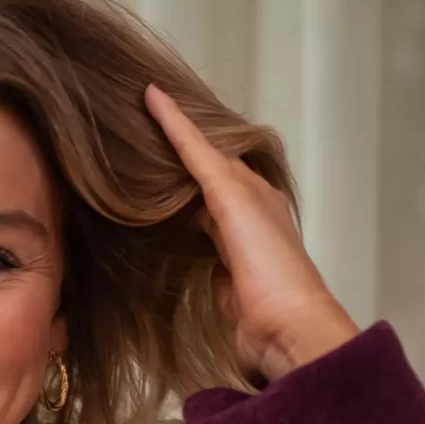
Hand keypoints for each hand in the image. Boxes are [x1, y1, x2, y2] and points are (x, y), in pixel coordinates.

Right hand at [143, 85, 360, 382]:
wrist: (286, 329)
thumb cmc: (268, 262)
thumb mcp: (235, 199)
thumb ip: (202, 158)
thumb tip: (169, 108)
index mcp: (256, 190)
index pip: (210, 147)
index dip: (179, 122)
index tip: (148, 94)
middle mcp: (250, 215)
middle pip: (208, 176)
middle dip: (179, 155)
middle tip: (138, 130)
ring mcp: (238, 251)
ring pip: (201, 211)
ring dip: (176, 194)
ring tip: (140, 174)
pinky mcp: (225, 284)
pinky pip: (197, 248)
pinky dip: (178, 234)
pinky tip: (159, 232)